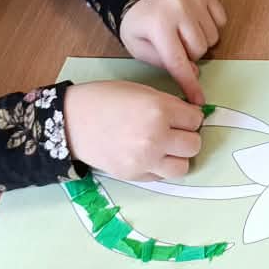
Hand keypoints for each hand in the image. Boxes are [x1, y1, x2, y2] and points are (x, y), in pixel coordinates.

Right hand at [62, 80, 205, 180]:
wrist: (72, 121)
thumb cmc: (105, 99)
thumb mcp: (142, 91)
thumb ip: (169, 105)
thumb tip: (190, 117)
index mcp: (159, 110)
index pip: (196, 120)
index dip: (190, 117)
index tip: (182, 116)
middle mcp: (156, 137)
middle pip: (194, 145)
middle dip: (187, 137)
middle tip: (175, 131)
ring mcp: (144, 159)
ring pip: (182, 167)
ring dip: (177, 157)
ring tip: (165, 147)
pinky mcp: (133, 175)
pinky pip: (161, 177)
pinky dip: (159, 167)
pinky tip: (148, 155)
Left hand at [118, 0, 227, 103]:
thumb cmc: (139, 21)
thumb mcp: (138, 46)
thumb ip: (163, 62)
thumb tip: (194, 72)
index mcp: (159, 25)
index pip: (179, 62)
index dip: (190, 84)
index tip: (199, 100)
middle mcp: (179, 9)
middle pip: (199, 50)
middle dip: (190, 56)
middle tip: (177, 47)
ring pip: (212, 37)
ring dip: (201, 42)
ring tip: (185, 34)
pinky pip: (221, 19)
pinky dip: (211, 26)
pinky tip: (195, 22)